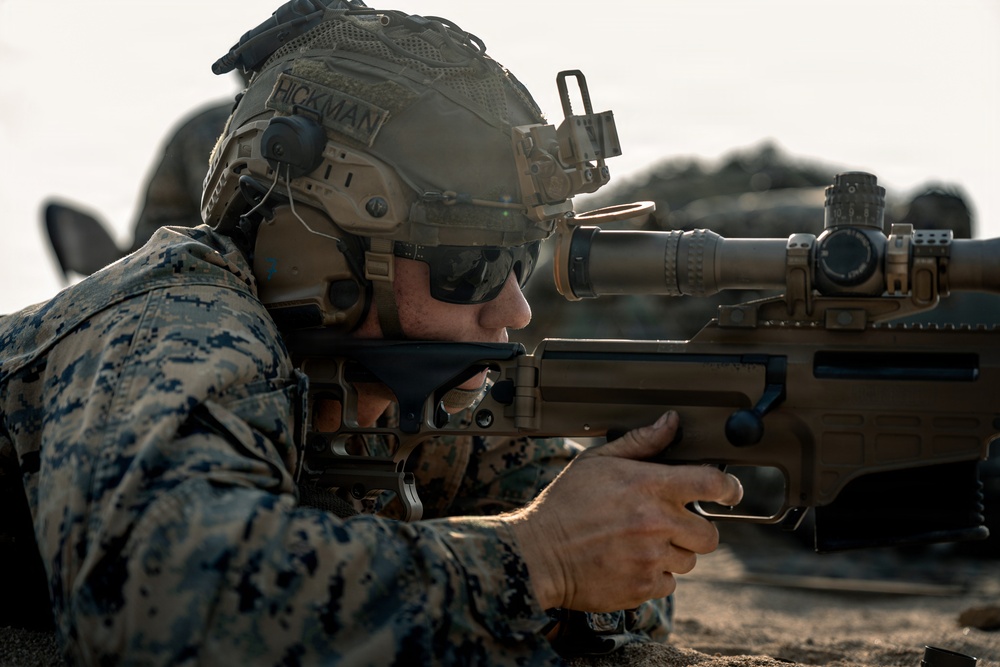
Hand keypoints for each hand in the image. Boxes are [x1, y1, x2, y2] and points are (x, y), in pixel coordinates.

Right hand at [505, 411, 742, 611]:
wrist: (537, 553)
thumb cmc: (565, 505)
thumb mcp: (597, 462)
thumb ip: (640, 443)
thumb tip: (671, 422)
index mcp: (649, 486)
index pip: (712, 483)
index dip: (730, 488)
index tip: (730, 493)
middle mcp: (656, 522)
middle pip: (709, 534)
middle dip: (695, 529)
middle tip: (669, 524)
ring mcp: (651, 558)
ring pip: (689, 561)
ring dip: (672, 553)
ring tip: (640, 544)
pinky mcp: (643, 588)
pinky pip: (668, 584)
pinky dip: (654, 576)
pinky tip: (629, 563)